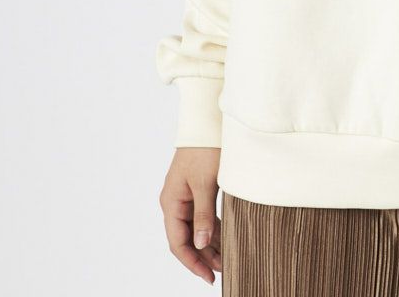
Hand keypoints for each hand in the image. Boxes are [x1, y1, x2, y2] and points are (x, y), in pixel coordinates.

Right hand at [160, 147, 222, 284]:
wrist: (207, 121)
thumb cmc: (205, 148)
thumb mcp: (206, 183)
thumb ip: (203, 215)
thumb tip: (202, 244)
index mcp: (171, 202)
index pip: (178, 242)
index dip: (193, 262)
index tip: (208, 277)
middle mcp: (175, 201)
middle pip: (186, 238)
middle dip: (203, 256)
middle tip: (222, 271)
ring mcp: (185, 195)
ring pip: (195, 228)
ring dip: (209, 243)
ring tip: (227, 258)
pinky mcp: (197, 189)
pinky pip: (202, 216)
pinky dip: (212, 228)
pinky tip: (225, 237)